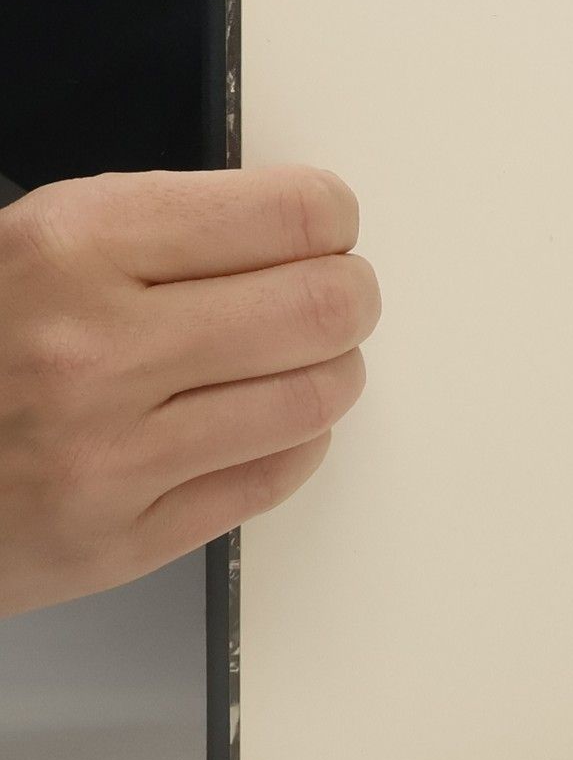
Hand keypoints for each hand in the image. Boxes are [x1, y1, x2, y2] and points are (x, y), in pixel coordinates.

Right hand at [0, 166, 379, 616]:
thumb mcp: (36, 241)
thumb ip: (167, 228)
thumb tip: (305, 227)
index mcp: (72, 246)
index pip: (296, 215)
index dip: (330, 220)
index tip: (324, 228)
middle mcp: (94, 351)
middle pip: (326, 307)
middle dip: (349, 295)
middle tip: (332, 295)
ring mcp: (108, 458)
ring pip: (319, 398)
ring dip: (329, 370)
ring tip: (294, 358)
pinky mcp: (119, 543)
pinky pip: (276, 477)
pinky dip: (293, 440)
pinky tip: (257, 419)